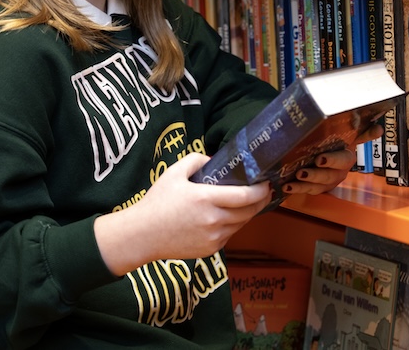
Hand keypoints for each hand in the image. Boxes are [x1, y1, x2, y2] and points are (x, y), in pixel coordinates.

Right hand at [94, 152, 270, 274]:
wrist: (142, 235)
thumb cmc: (157, 202)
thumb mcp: (174, 173)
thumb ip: (196, 160)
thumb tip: (214, 160)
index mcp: (206, 199)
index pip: (246, 196)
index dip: (261, 190)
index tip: (266, 182)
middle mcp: (214, 220)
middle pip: (249, 212)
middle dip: (260, 201)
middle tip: (263, 191)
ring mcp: (213, 238)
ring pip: (241, 224)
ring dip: (247, 213)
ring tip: (246, 202)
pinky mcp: (210, 250)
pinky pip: (229, 235)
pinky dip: (232, 225)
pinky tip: (226, 217)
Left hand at [281, 123, 382, 196]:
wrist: (332, 156)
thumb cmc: (340, 143)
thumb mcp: (352, 135)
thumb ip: (364, 132)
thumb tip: (380, 129)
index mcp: (346, 159)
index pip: (342, 160)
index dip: (332, 161)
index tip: (320, 159)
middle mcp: (338, 172)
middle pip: (328, 176)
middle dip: (314, 175)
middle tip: (302, 172)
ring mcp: (328, 182)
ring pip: (317, 186)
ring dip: (303, 186)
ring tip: (291, 183)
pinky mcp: (317, 188)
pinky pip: (307, 191)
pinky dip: (296, 190)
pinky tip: (286, 186)